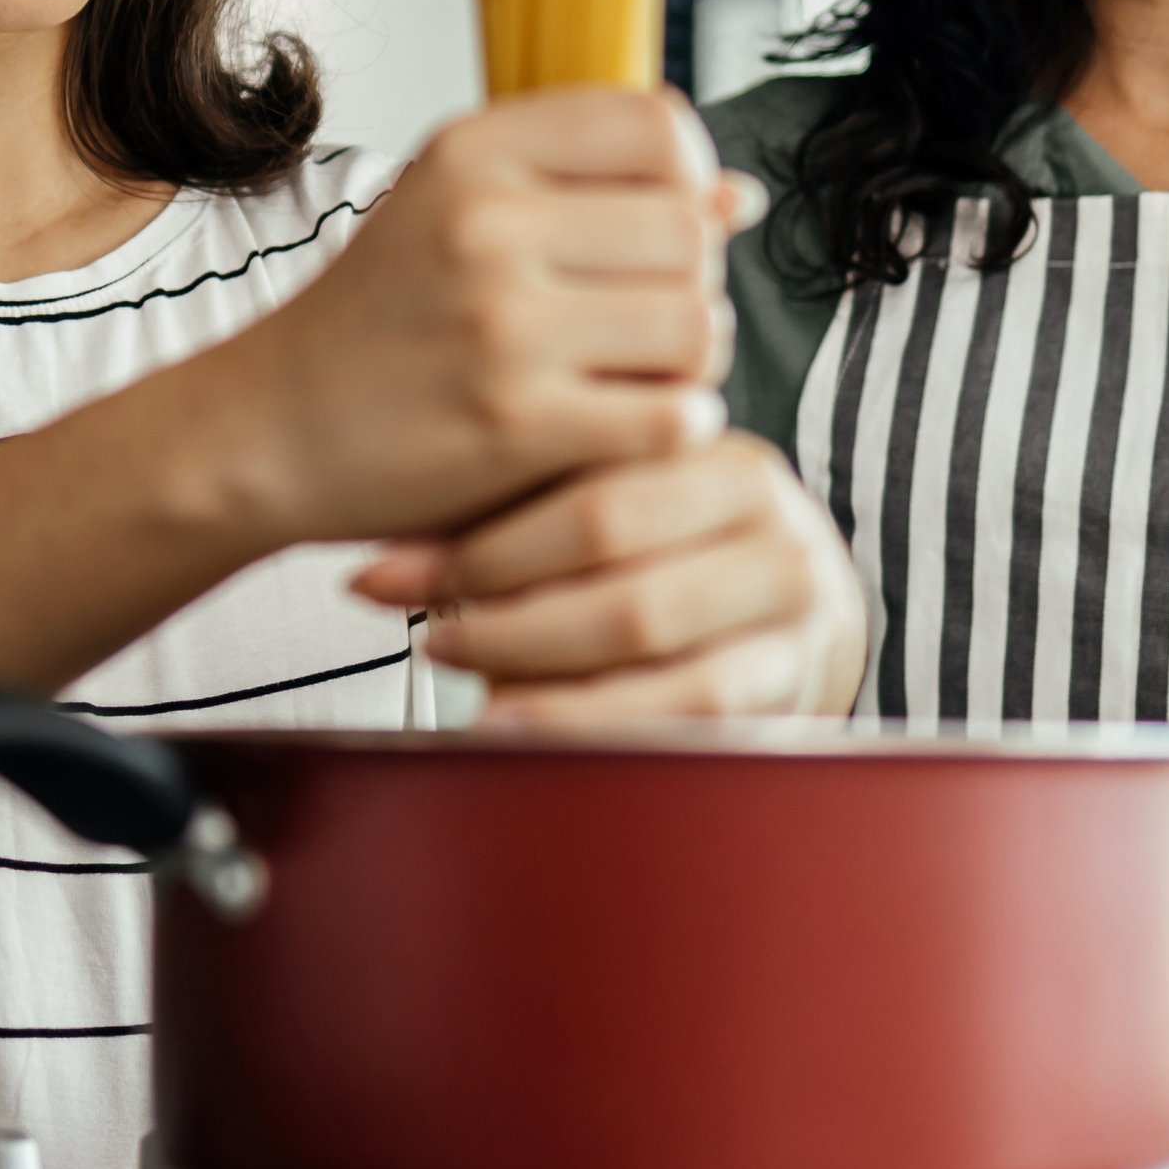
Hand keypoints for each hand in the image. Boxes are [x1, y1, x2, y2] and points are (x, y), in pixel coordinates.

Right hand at [203, 89, 742, 547]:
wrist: (261, 431)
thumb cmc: (371, 324)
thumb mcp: (455, 215)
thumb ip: (591, 194)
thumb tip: (742, 198)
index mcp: (473, 153)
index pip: (657, 126)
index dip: (687, 178)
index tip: (659, 223)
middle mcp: (487, 225)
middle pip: (690, 232)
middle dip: (687, 284)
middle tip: (638, 322)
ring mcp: (502, 326)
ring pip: (696, 325)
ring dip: (687, 362)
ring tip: (632, 376)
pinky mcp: (516, 425)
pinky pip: (670, 415)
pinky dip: (669, 428)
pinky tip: (623, 429)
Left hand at [347, 431, 865, 725]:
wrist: (794, 626)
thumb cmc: (670, 566)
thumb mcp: (601, 524)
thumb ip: (510, 527)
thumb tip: (374, 571)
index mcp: (715, 448)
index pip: (586, 479)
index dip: (480, 534)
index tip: (391, 573)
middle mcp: (765, 509)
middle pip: (609, 537)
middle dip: (495, 590)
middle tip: (427, 628)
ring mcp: (788, 592)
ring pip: (640, 618)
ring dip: (526, 648)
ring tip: (458, 664)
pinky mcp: (791, 674)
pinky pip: (681, 702)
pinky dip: (585, 716)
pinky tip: (516, 721)